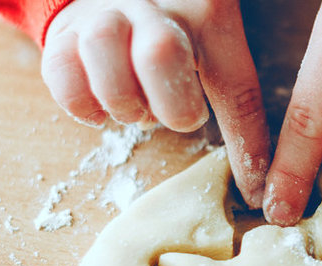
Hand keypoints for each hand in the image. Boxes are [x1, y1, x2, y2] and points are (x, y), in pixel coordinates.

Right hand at [41, 0, 271, 204]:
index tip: (252, 190)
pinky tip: (100, 106)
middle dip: (170, 105)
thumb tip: (258, 184)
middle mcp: (152, 3)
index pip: (235, 85)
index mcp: (205, 13)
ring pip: (103, 49)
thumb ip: (233, 101)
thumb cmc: (168, 38)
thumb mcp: (208, 52)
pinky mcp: (62, 33)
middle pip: (161, 52)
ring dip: (121, 100)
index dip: (245, 143)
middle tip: (174, 117)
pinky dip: (82, 104)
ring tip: (133, 109)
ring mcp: (102, 13)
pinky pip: (63, 73)